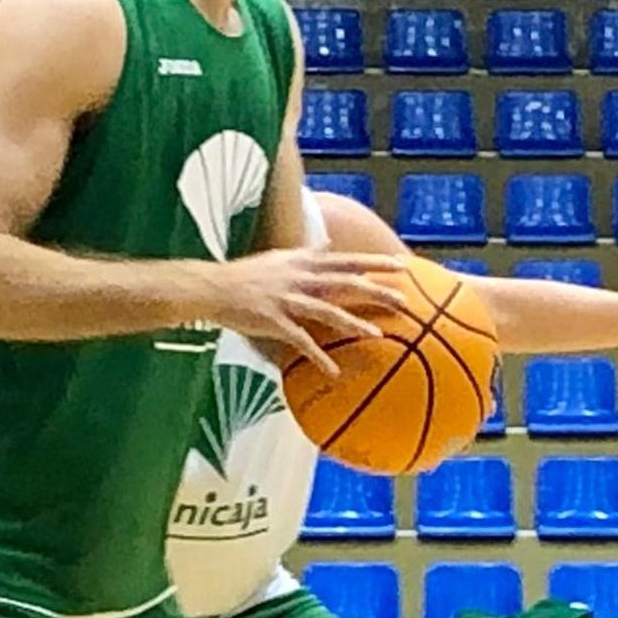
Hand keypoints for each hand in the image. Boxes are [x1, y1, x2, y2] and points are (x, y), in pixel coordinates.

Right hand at [212, 248, 409, 375]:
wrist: (213, 288)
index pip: (346, 260)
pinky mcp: (275, 322)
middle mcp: (300, 278)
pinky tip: (334, 371)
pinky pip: (302, 341)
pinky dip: (319, 357)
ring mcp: (288, 300)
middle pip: (345, 283)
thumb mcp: (280, 258)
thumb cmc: (246, 274)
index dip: (374, 263)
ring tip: (377, 335)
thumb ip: (307, 253)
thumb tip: (328, 246)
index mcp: (303, 262)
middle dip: (377, 291)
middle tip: (404, 301)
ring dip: (354, 323)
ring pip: (328, 311)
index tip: (401, 267)